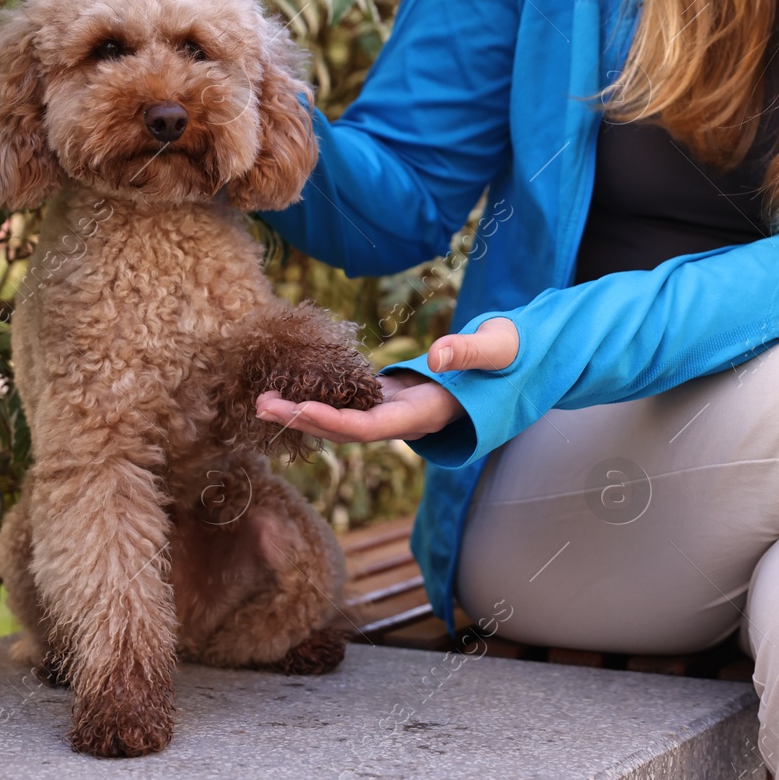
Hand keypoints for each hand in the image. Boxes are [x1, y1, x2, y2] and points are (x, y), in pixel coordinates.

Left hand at [254, 317, 518, 443]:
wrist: (518, 364)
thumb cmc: (512, 356)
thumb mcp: (499, 349)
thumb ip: (472, 352)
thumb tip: (438, 354)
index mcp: (429, 414)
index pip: (376, 428)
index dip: (338, 422)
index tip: (302, 410)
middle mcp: (407, 420)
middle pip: (348, 431)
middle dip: (305, 421)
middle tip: (260, 406)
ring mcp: (397, 410)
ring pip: (344, 420)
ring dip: (303, 413)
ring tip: (262, 400)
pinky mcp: (391, 396)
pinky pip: (349, 403)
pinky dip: (320, 397)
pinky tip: (290, 387)